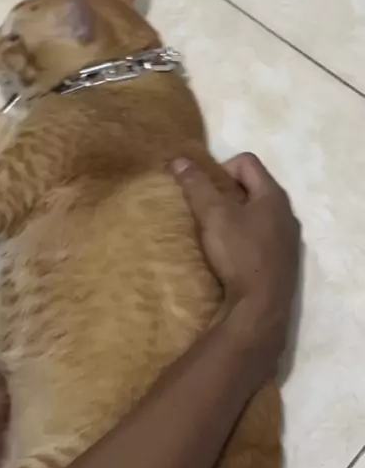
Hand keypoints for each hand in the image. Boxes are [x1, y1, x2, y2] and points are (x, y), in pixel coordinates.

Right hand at [172, 153, 300, 351]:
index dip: (220, 167)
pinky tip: (228, 255)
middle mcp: (286, 213)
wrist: (261, 308)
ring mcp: (287, 239)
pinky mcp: (282, 261)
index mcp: (274, 195)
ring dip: (234, 217)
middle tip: (204, 210)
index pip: (246, 161)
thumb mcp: (213, 216)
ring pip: (256, 214)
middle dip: (225, 193)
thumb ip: (197, 186)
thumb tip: (179, 159)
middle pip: (252, 187)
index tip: (203, 190)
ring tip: (213, 232)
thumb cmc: (239, 254)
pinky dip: (243, 238)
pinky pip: (260, 237)